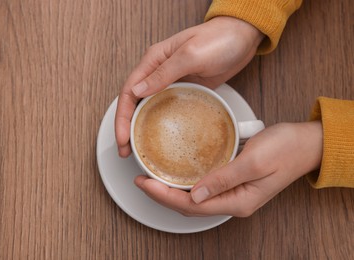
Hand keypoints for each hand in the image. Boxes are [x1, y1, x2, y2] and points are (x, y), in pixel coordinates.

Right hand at [115, 16, 263, 156]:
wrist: (242, 38)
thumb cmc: (220, 39)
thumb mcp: (191, 54)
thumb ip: (164, 72)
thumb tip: (138, 90)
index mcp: (154, 60)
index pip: (130, 91)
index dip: (122, 116)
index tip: (122, 137)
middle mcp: (159, 72)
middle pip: (134, 102)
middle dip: (126, 126)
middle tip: (125, 150)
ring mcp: (172, 82)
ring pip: (148, 107)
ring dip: (140, 127)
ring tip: (137, 148)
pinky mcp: (185, 90)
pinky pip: (167, 109)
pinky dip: (159, 123)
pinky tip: (159, 136)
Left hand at [134, 122, 322, 216]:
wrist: (306, 143)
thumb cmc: (285, 149)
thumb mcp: (254, 161)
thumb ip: (223, 178)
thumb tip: (195, 194)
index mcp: (238, 201)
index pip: (192, 205)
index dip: (165, 195)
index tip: (144, 183)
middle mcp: (234, 201)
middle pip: (190, 205)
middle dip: (162, 194)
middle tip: (141, 179)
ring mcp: (234, 193)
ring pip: (195, 198)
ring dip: (172, 189)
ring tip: (152, 178)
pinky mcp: (234, 182)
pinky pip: (204, 187)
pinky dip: (186, 182)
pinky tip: (176, 173)